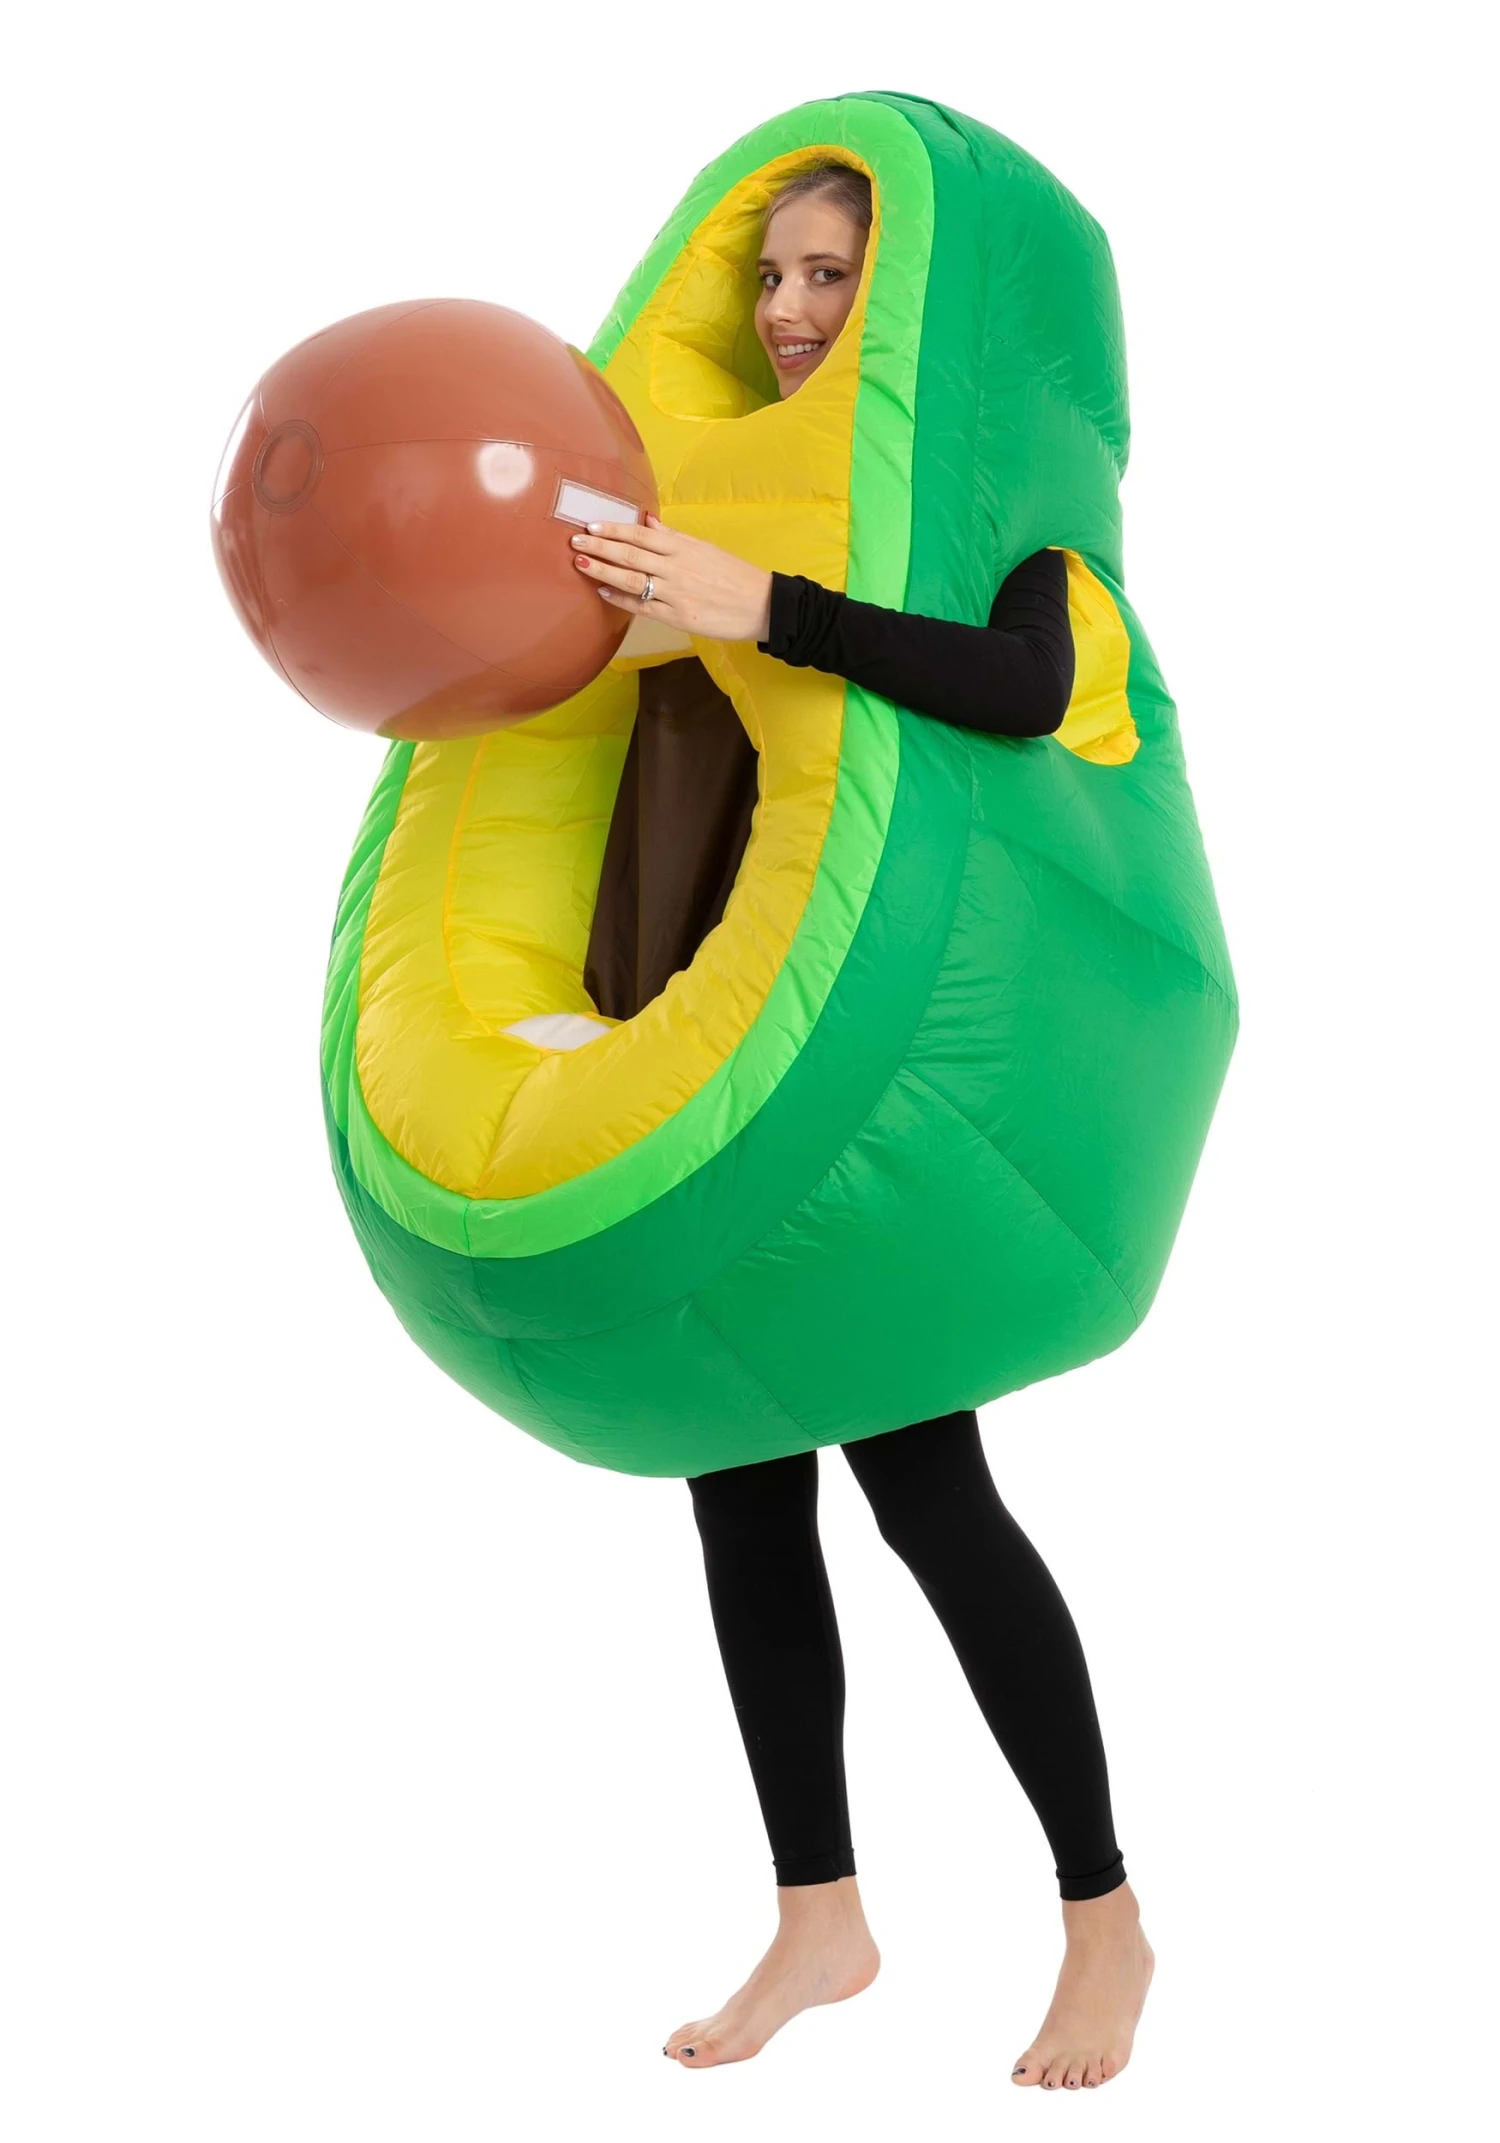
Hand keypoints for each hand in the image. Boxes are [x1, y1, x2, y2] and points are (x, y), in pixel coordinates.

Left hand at [567, 514, 772, 641]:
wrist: (761, 606)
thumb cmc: (733, 575)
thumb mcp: (705, 548)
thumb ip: (673, 537)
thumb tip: (647, 522)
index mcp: (684, 548)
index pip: (641, 535)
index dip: (614, 530)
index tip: (591, 526)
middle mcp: (677, 568)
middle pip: (632, 555)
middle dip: (601, 547)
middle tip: (575, 541)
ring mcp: (676, 594)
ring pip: (633, 580)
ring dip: (604, 571)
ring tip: (582, 564)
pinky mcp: (678, 617)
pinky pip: (644, 607)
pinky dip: (622, 599)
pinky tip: (603, 593)